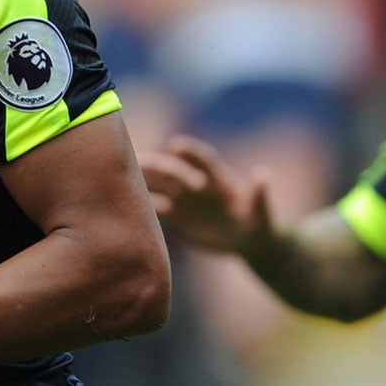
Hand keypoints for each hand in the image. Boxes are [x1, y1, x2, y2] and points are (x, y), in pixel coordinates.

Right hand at [140, 136, 275, 256]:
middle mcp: (199, 185)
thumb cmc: (261, 222)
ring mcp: (186, 200)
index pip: (204, 161)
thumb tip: (263, 173)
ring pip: (162, 187)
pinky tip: (127, 207)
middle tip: (138, 160)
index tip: (176, 146)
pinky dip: (145, 207)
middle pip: (176, 171)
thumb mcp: (264, 211)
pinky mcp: (178, 216)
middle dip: (158, 166)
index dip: (191, 152)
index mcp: (221, 180)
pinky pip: (158, 209)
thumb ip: (261, 194)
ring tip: (121, 177)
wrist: (249, 239)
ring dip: (144, 182)